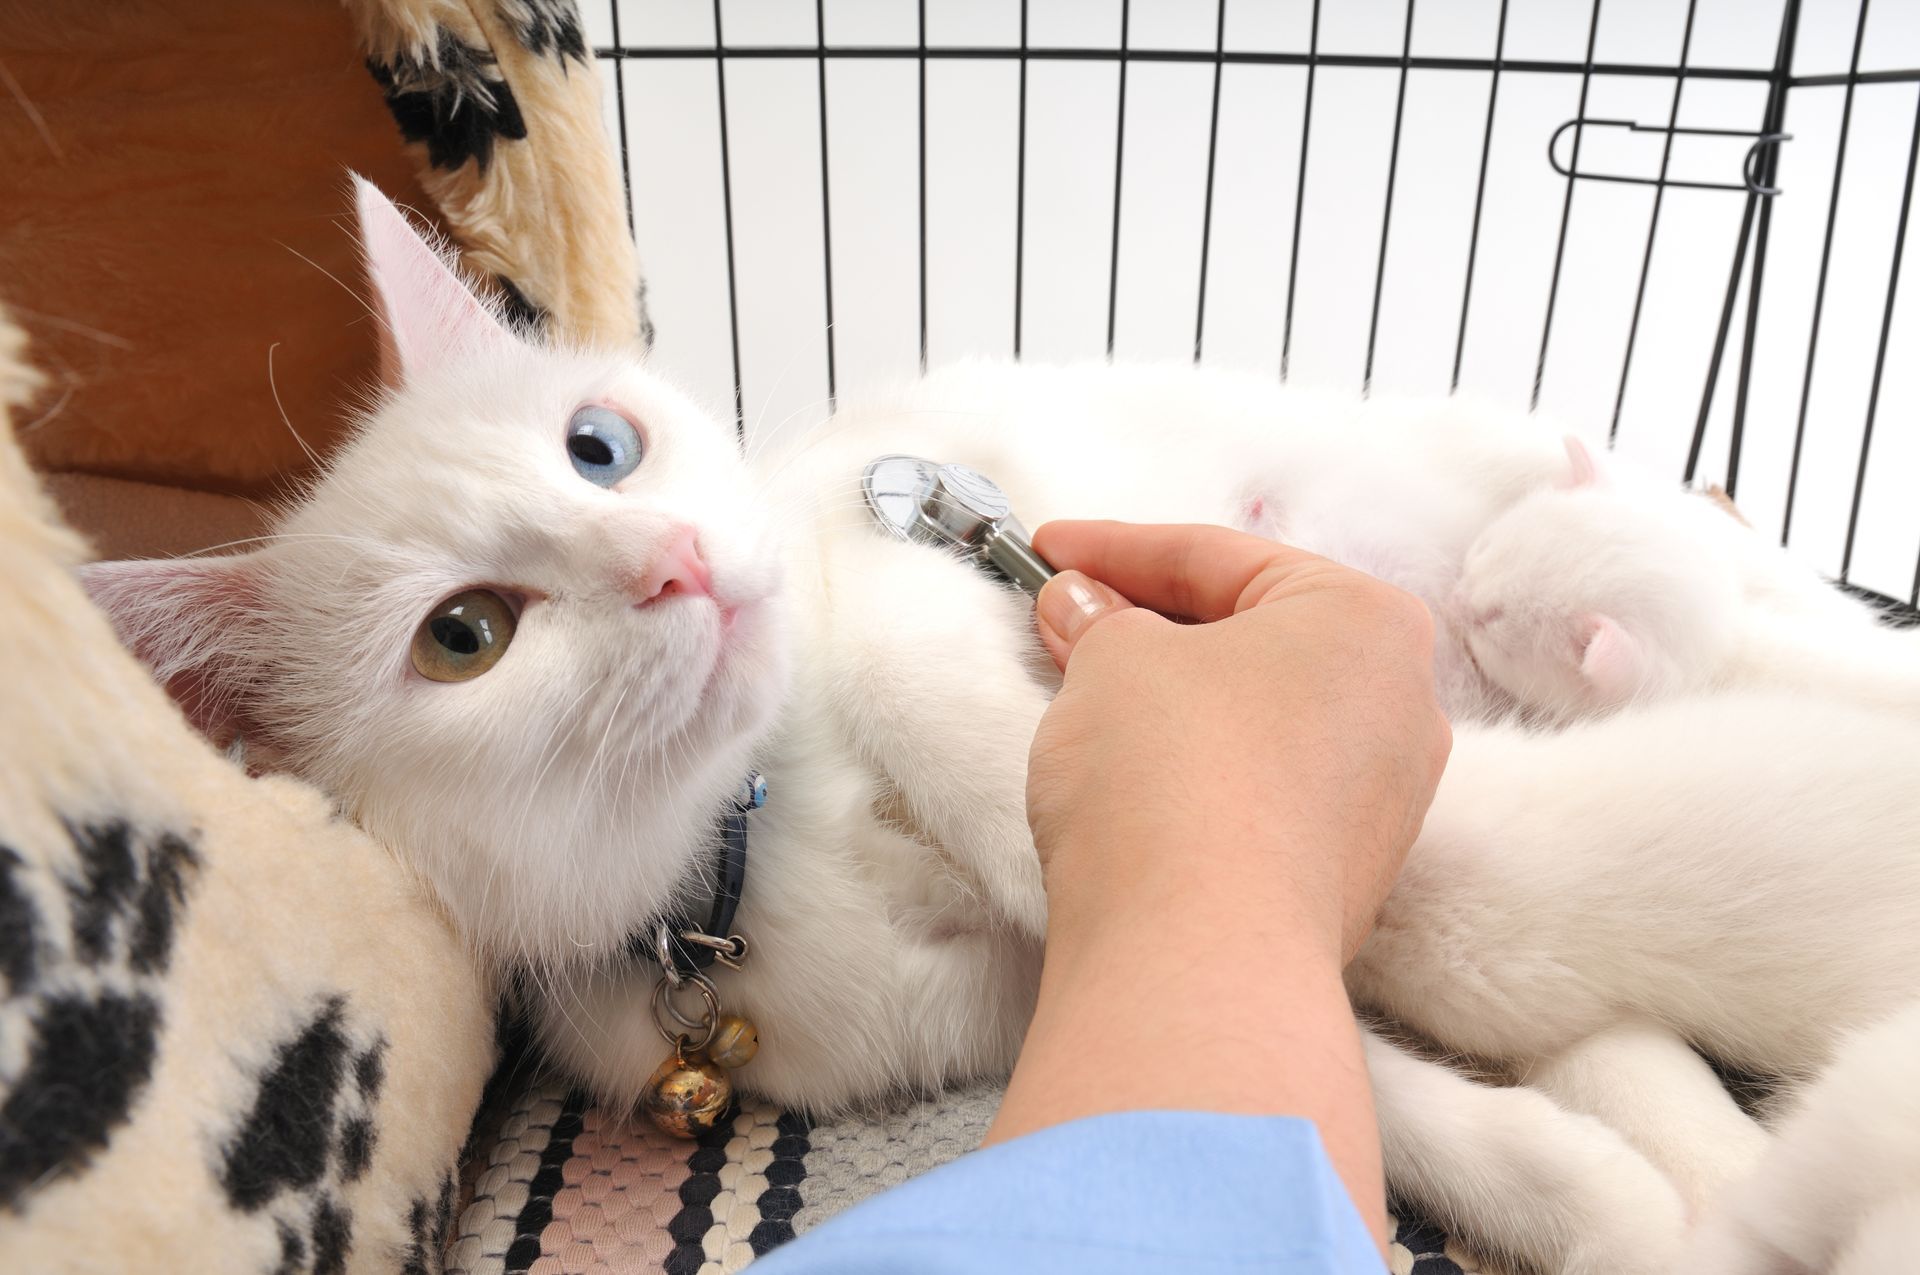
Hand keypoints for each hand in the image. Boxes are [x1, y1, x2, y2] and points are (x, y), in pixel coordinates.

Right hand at [1024, 521, 1449, 966]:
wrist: (1198, 957)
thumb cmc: (1173, 779)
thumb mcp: (1113, 659)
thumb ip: (1100, 617)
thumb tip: (1084, 607)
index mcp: (1366, 620)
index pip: (1219, 557)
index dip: (1115, 549)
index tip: (1048, 553)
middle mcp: (1402, 705)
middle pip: (1251, 637)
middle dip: (1150, 626)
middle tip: (1061, 621)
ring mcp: (1383, 801)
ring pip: (1258, 719)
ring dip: (1175, 701)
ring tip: (1087, 699)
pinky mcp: (1344, 876)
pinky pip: (1262, 793)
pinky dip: (1199, 772)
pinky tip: (1133, 779)